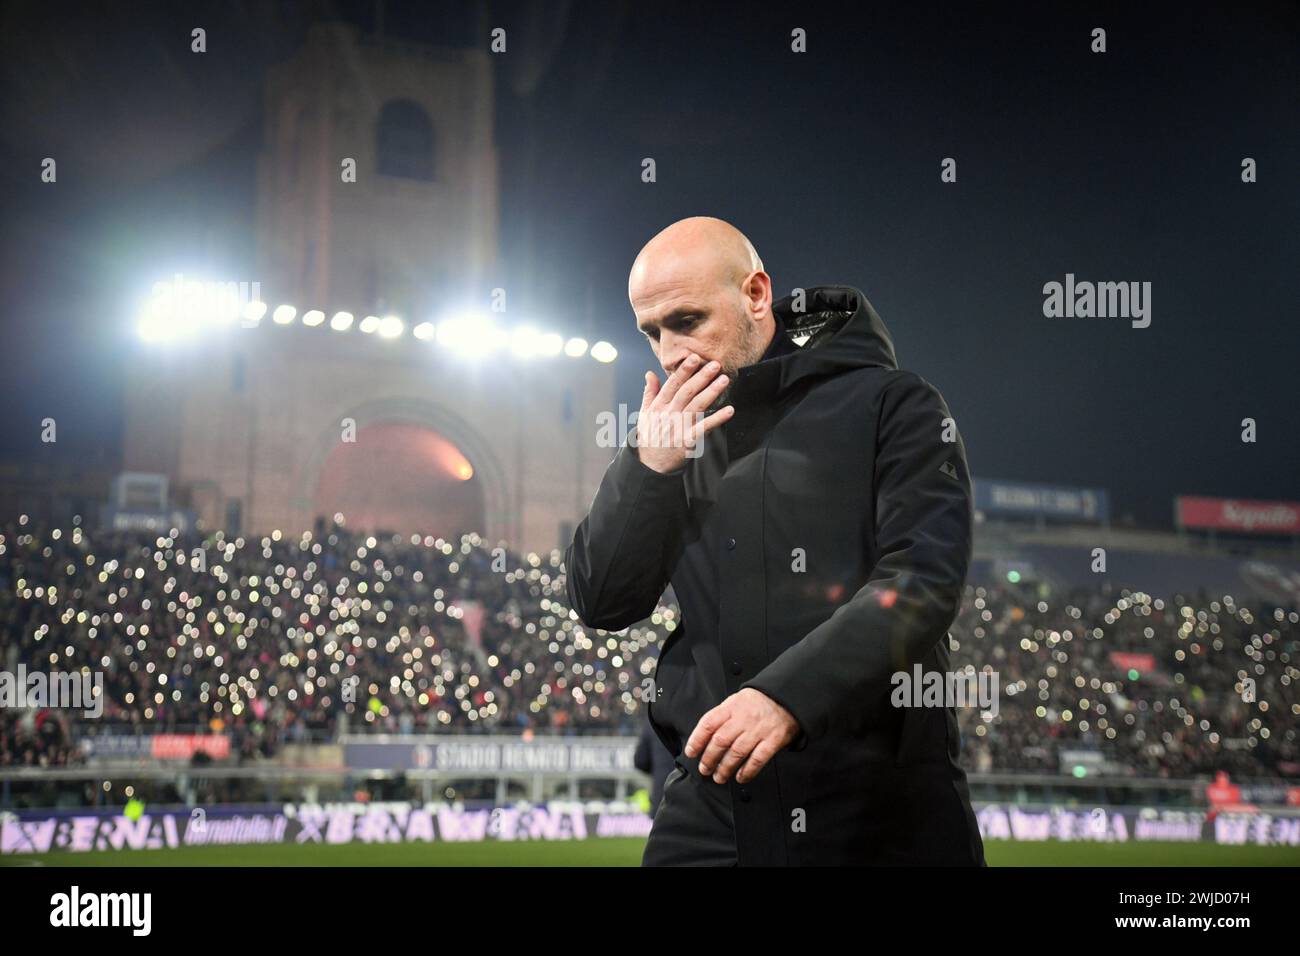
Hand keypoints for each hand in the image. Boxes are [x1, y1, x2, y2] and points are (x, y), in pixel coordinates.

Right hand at [635, 353, 732, 473]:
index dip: (684, 370)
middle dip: (701, 377)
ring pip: (697, 405)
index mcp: (659, 406)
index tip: (694, 358)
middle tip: (715, 364)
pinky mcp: (688, 441)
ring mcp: (679, 427)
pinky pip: (704, 427)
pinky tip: (729, 410)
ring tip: (724, 379)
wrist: (650, 465)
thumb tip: (650, 373)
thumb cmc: (649, 437)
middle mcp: (669, 414)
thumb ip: (649, 393)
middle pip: (687, 392)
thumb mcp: (645, 414)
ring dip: (711, 391)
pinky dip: (717, 419)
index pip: (672, 384)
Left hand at [684, 688, 799, 784]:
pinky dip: (748, 771)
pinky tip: (740, 777)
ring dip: (725, 768)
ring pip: (736, 753)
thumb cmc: (758, 702)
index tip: (691, 752)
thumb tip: (704, 737)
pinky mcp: (773, 740)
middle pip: (720, 741)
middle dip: (709, 759)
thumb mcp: (736, 701)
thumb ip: (721, 716)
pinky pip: (757, 759)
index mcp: (731, 707)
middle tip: (704, 769)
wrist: (786, 697)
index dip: (697, 740)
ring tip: (719, 777)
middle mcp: (744, 719)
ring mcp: (758, 730)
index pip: (708, 724)